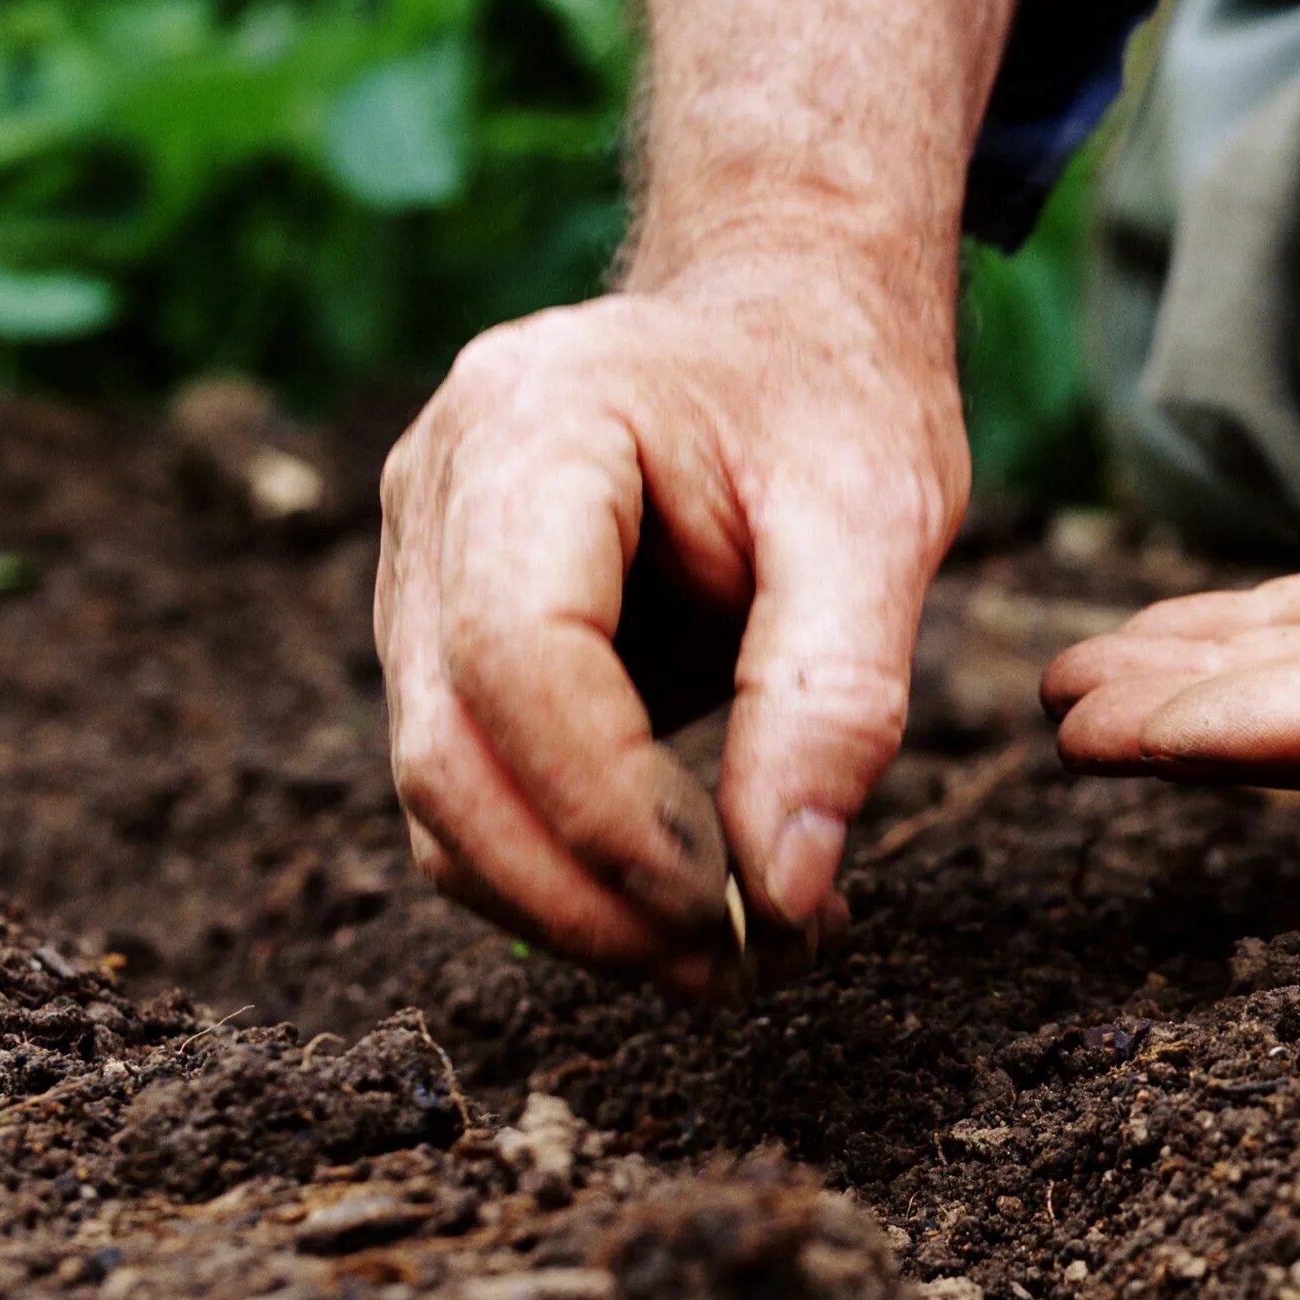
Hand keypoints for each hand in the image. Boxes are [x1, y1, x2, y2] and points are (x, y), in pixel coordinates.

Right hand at [376, 247, 962, 991]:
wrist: (778, 323)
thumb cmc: (833, 399)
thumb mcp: (882, 521)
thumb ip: (836, 700)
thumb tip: (787, 896)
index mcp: (530, 427)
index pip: (517, 660)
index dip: (616, 813)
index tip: (746, 908)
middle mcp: (435, 498)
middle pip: (447, 758)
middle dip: (592, 900)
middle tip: (750, 975)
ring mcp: (417, 574)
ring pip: (441, 806)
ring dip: (579, 917)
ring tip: (743, 959)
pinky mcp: (444, 645)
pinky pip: (475, 801)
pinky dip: (573, 882)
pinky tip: (700, 902)